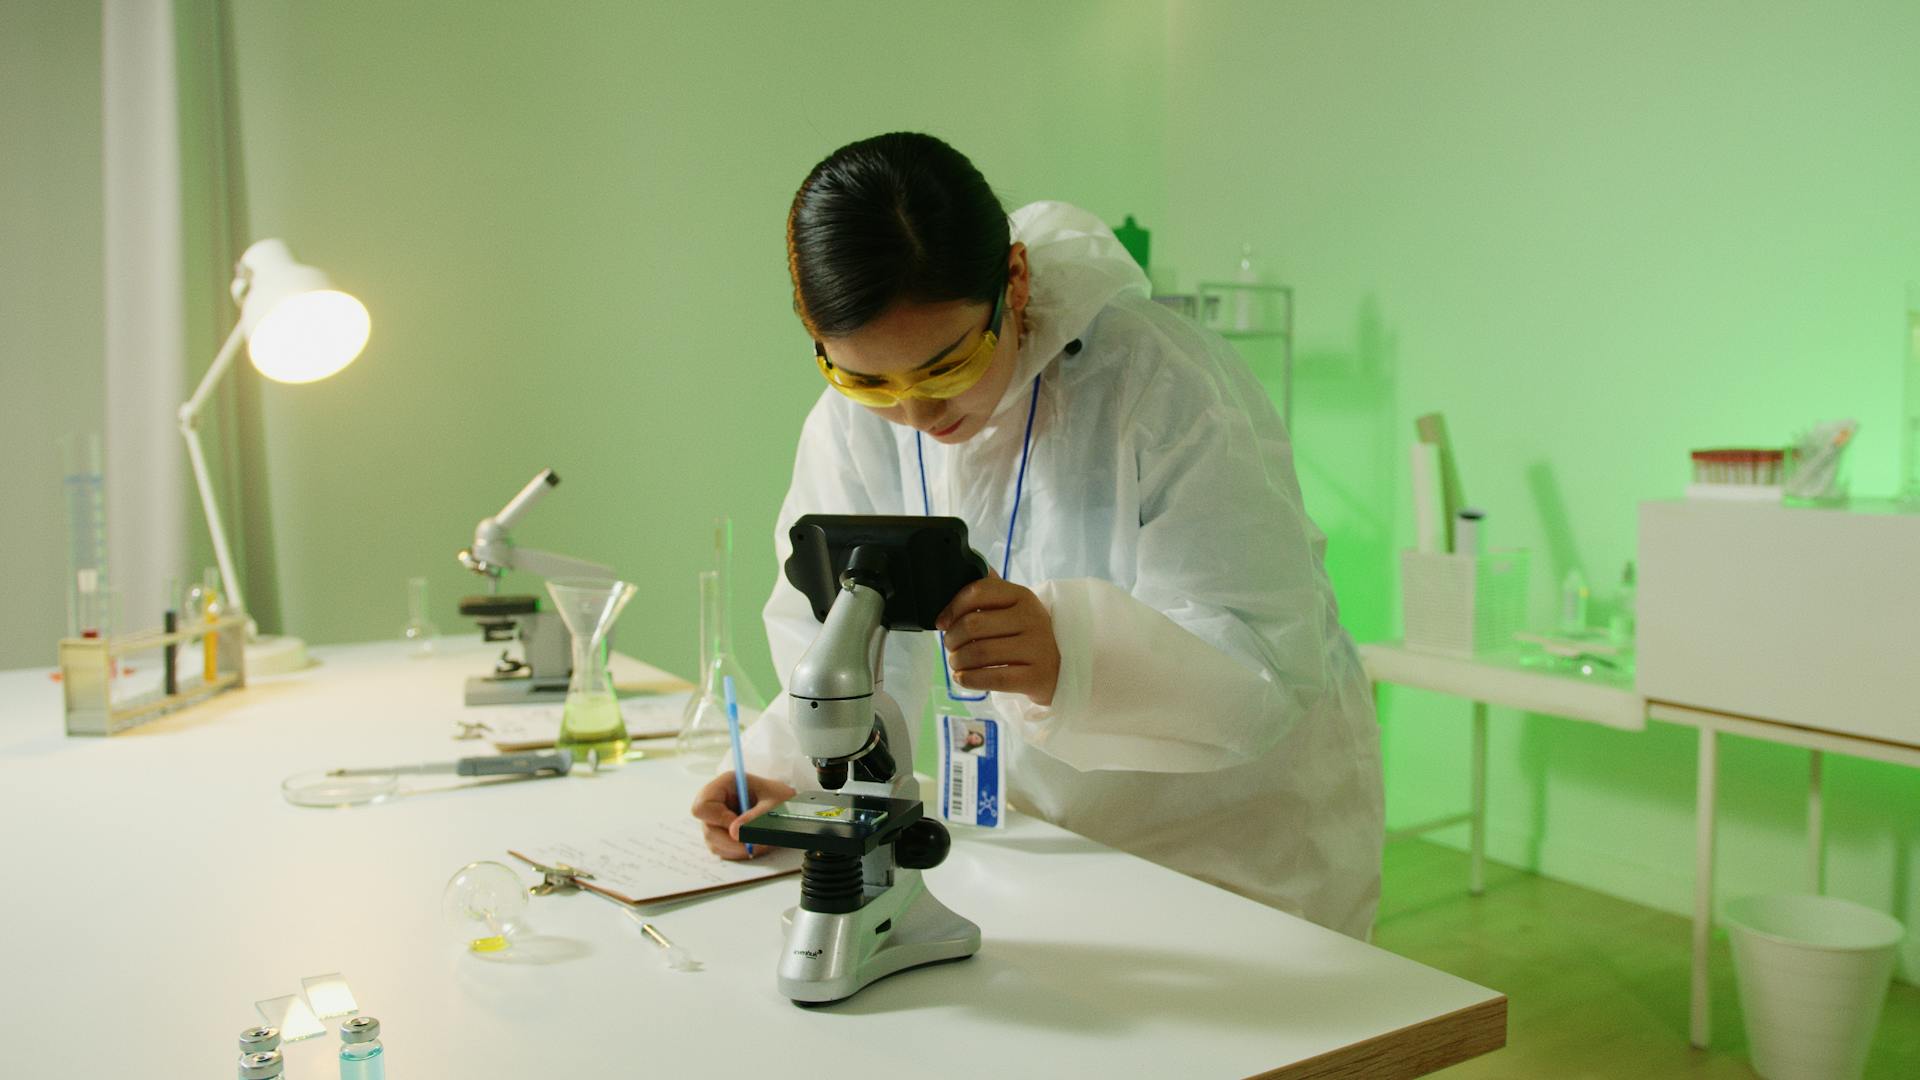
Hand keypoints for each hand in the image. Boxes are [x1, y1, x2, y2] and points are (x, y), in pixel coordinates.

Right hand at [690, 771, 794, 859]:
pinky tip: (754, 844)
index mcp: (726, 784)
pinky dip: (738, 852)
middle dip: (731, 841)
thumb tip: (734, 832)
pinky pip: (722, 850)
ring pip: (713, 842)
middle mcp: (717, 801)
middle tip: (754, 843)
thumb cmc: (783, 798)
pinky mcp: (722, 833)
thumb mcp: (774, 804)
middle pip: (708, 828)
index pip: (702, 805)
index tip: (738, 828)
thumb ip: (755, 817)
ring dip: (737, 849)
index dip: (718, 819)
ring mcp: (718, 819)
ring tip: (760, 843)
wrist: (791, 808)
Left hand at [937, 570, 1059, 704]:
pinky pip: (993, 678)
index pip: (978, 592)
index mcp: (1022, 596)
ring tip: (957, 663)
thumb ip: (990, 589)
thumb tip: (962, 567)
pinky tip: (963, 678)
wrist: (1062, 668)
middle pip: (974, 624)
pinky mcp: (1037, 677)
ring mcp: (1037, 648)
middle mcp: (1032, 619)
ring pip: (980, 652)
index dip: (952, 607)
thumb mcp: (1015, 608)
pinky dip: (969, 679)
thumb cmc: (1027, 636)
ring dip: (958, 661)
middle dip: (952, 638)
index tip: (942, 622)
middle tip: (950, 647)